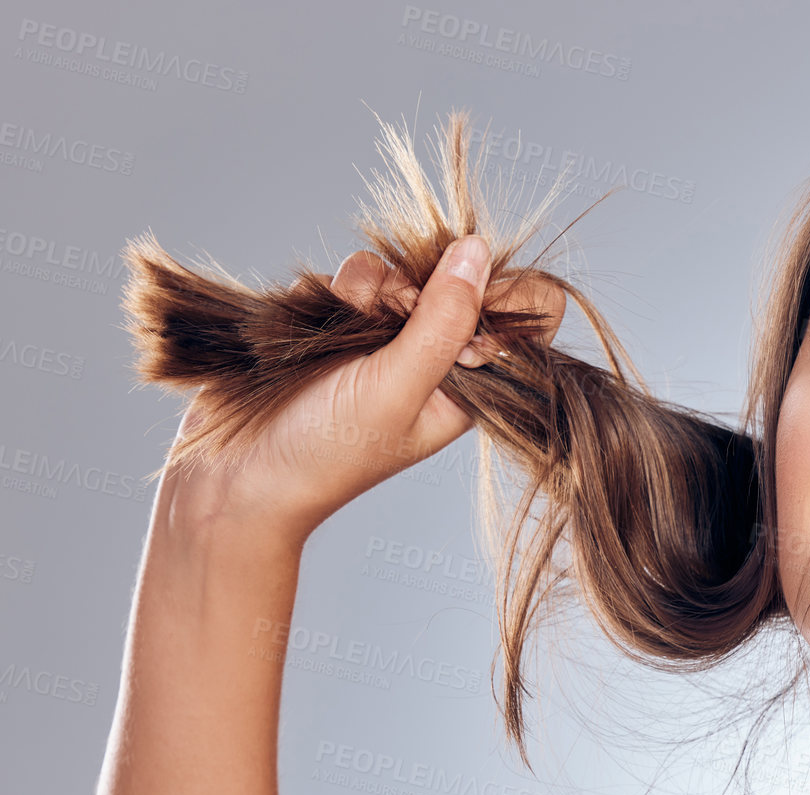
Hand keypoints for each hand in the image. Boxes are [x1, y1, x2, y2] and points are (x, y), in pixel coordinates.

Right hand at [163, 236, 566, 543]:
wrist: (236, 476)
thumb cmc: (327, 452)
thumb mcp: (397, 389)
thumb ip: (443, 322)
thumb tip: (479, 251)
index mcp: (468, 387)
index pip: (520, 319)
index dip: (500, 292)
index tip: (462, 293)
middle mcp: (431, 361)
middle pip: (455, 281)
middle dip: (419, 285)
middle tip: (390, 317)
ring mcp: (381, 342)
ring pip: (397, 272)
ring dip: (367, 286)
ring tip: (341, 327)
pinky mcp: (333, 325)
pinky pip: (345, 277)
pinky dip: (327, 290)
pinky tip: (308, 325)